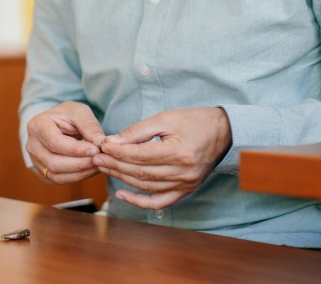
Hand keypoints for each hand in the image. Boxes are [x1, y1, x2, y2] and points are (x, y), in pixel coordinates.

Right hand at [26, 101, 104, 184]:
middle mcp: (32, 145)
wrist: (59, 122)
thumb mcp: (80, 112)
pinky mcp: (42, 171)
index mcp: (37, 125)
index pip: (55, 143)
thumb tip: (100, 143)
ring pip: (56, 175)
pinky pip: (59, 180)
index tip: (96, 150)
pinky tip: (91, 169)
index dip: (76, 149)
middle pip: (54, 162)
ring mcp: (35, 160)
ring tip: (97, 164)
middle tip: (99, 159)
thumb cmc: (68, 115)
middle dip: (79, 164)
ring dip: (80, 173)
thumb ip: (90, 126)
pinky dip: (77, 177)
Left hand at [93, 108, 231, 209]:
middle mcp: (182, 172)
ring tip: (104, 168)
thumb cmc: (194, 121)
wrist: (222, 132)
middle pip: (140, 172)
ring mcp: (185, 184)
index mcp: (178, 152)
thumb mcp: (165, 118)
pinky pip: (159, 202)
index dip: (118, 152)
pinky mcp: (185, 190)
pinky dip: (139, 201)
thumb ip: (138, 131)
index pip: (139, 155)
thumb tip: (113, 141)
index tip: (102, 145)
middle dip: (115, 165)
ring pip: (145, 186)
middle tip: (97, 157)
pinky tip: (122, 194)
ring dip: (122, 178)